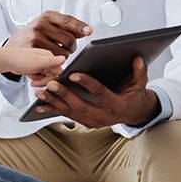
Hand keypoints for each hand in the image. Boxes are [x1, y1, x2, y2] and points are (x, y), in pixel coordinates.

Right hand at [5, 10, 92, 57]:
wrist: (12, 47)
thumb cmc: (33, 35)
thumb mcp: (47, 25)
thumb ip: (65, 27)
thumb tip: (86, 30)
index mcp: (47, 16)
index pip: (68, 20)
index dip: (80, 27)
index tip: (89, 31)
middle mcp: (41, 24)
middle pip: (69, 39)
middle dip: (72, 47)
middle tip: (67, 48)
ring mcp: (36, 37)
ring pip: (63, 52)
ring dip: (64, 56)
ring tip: (56, 53)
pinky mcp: (33, 50)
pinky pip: (53, 60)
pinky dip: (56, 62)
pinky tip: (50, 59)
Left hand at [5, 47, 64, 78]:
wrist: (7, 61)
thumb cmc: (20, 59)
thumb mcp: (37, 62)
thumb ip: (51, 62)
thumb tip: (64, 58)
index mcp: (49, 56)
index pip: (58, 71)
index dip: (51, 79)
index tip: (43, 81)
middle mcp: (47, 60)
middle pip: (52, 76)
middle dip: (43, 81)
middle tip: (35, 81)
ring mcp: (41, 65)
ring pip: (46, 78)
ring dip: (39, 80)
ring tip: (31, 77)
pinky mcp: (36, 69)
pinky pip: (40, 78)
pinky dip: (35, 79)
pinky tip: (29, 76)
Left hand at [31, 57, 160, 127]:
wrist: (133, 113)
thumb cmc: (134, 95)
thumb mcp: (140, 84)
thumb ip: (139, 72)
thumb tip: (138, 59)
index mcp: (117, 105)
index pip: (100, 93)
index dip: (87, 83)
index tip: (73, 74)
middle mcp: (104, 116)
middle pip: (81, 105)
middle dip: (65, 94)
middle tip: (51, 84)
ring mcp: (93, 121)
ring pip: (71, 112)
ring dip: (54, 102)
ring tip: (41, 92)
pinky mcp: (85, 122)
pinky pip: (67, 116)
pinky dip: (53, 110)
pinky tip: (40, 105)